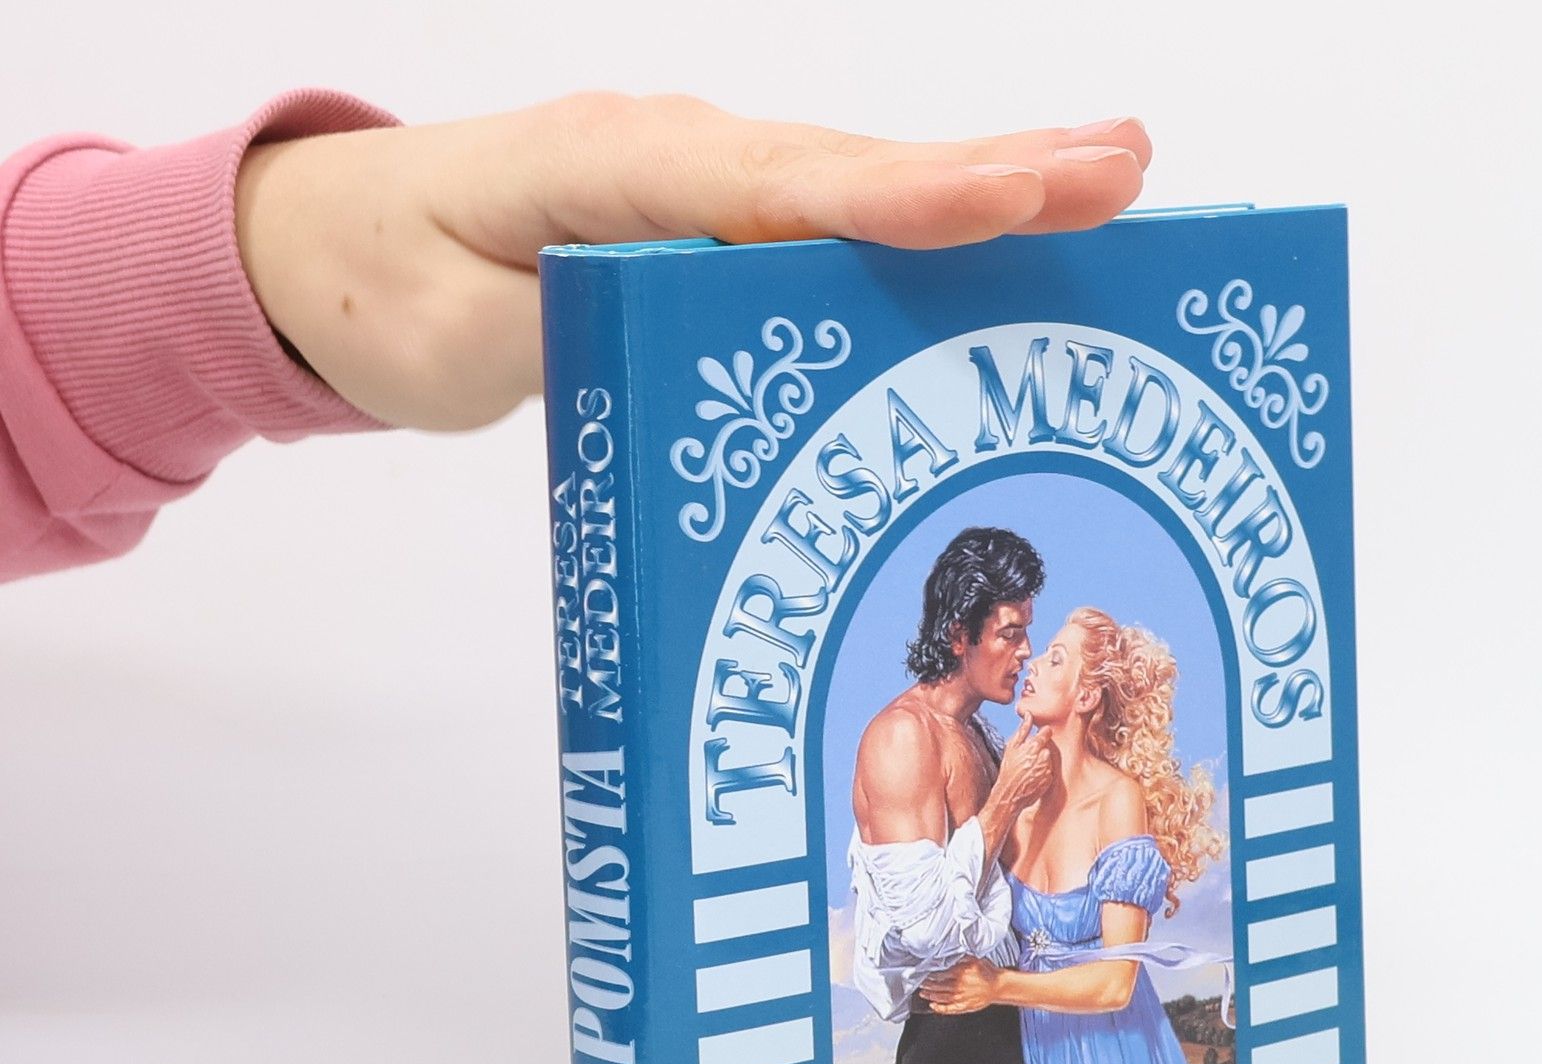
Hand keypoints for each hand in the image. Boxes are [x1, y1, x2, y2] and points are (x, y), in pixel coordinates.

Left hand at [235, 95, 1151, 429]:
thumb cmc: (384, 292)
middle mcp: (681, 161)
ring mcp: (706, 184)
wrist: (331, 250)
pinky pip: (839, 223)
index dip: (897, 199)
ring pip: (864, 188)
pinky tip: (1015, 223)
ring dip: (992, 183)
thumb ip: (569, 331)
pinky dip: (933, 223)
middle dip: (995, 172)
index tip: (1007, 198)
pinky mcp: (718, 223)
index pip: (777, 189)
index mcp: (615, 172)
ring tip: (1116, 176)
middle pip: (855, 170)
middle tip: (1125, 169)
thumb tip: (697, 333)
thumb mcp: (451, 339)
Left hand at [920, 958, 1000, 1014]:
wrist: (999, 986)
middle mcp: (959, 986)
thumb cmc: (988, 972)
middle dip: (927, 985)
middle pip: (938, 986)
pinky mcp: (965, 1006)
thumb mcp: (975, 959)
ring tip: (923, 993)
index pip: (940, 974)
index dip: (930, 974)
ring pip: (941, 997)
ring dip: (930, 995)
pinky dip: (940, 1008)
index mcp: (961, 973)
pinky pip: (950, 1009)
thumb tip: (949, 953)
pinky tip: (933, 1006)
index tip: (924, 973)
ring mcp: (961, 997)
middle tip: (921, 983)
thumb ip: (961, 956)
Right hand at [990, 718, 1058, 817]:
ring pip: (1049, 759)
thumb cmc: (1008, 769)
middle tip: (1029, 757)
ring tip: (1029, 768)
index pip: (1046, 732)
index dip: (1043, 734)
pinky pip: (1050, 771)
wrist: (1008, 794)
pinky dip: (1043, 772)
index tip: (1039, 737)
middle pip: (1048, 746)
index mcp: (1033, 746)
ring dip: (1042, 761)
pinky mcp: (1049, 780)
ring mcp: (1047, 769)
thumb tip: (1029, 714)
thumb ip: (1022, 730)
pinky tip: (1033, 776)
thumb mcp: (1011, 747)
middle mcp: (1043, 757)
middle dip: (1040, 750)